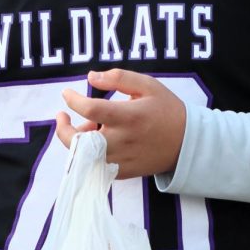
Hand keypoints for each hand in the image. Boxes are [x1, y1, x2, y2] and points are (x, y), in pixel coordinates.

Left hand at [56, 69, 186, 178]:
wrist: (187, 144)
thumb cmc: (166, 110)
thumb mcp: (147, 86)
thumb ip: (118, 78)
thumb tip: (90, 77)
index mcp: (129, 116)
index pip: (90, 109)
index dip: (73, 100)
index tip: (67, 94)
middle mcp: (122, 141)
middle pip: (79, 141)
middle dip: (63, 129)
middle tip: (62, 116)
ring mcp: (121, 160)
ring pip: (84, 155)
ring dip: (77, 140)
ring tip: (88, 126)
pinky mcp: (121, 173)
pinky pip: (95, 165)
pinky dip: (89, 152)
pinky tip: (97, 139)